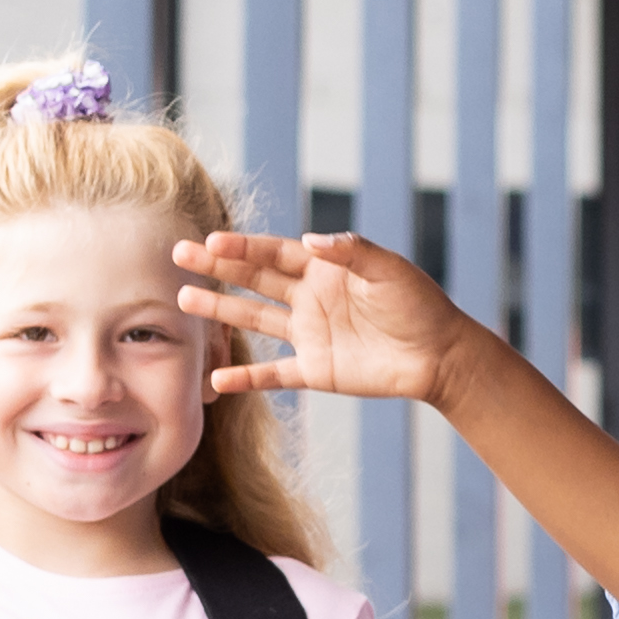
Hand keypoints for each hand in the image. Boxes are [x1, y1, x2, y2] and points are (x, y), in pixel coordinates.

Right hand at [179, 224, 478, 404]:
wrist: (440, 356)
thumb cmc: (419, 305)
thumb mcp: (389, 270)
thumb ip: (351, 251)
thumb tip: (310, 239)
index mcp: (325, 269)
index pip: (274, 253)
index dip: (243, 247)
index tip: (211, 241)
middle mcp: (310, 299)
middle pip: (254, 280)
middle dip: (217, 267)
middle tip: (178, 254)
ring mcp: (309, 335)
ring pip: (254, 320)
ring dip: (220, 310)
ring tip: (184, 299)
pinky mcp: (316, 370)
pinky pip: (273, 374)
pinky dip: (246, 377)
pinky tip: (217, 379)